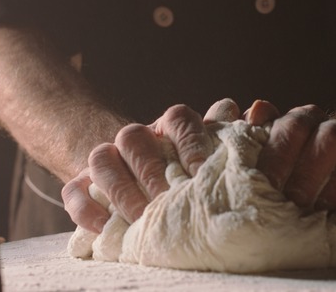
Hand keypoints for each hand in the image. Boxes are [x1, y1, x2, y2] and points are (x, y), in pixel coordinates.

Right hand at [62, 99, 238, 232]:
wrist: (137, 178)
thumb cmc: (186, 171)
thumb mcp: (210, 152)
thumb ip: (232, 134)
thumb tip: (262, 108)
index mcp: (168, 127)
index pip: (176, 118)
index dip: (188, 140)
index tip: (202, 170)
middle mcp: (136, 138)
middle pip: (133, 137)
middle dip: (151, 169)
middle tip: (169, 198)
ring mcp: (105, 160)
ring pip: (100, 160)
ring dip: (120, 188)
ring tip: (140, 216)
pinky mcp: (80, 186)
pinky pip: (73, 191)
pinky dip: (87, 209)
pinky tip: (106, 227)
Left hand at [252, 103, 335, 223]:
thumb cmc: (292, 163)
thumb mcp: (269, 147)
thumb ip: (257, 130)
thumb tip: (256, 110)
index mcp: (305, 121)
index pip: (294, 126)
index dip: (280, 155)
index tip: (266, 184)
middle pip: (331, 138)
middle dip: (311, 174)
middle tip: (294, 204)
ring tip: (328, 213)